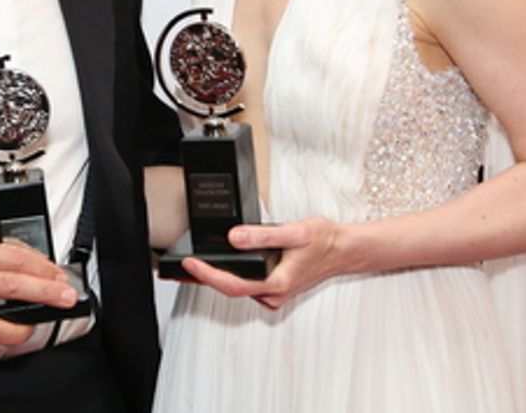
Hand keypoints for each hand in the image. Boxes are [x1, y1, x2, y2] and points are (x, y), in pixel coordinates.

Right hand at [0, 220, 76, 347]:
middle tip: (66, 298)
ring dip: (23, 328)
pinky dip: (1, 337)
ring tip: (36, 324)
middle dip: (46, 293)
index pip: (15, 258)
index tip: (59, 275)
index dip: (43, 267)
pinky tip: (11, 330)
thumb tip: (31, 253)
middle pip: (13, 287)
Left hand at [180, 215, 352, 309]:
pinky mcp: (275, 288)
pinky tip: (223, 266)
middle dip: (204, 278)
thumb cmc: (324, 241)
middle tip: (180, 268)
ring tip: (194, 267)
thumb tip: (234, 237)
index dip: (208, 276)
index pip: (232, 284)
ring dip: (216, 278)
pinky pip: (248, 285)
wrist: (344, 250)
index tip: (190, 264)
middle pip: (231, 289)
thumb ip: (262, 236)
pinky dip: (232, 276)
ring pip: (238, 289)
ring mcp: (274, 293)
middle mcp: (273, 294)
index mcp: (276, 283)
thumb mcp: (294, 232)